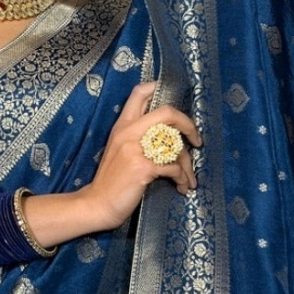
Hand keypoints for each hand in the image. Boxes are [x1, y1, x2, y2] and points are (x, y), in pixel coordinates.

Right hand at [78, 81, 201, 229]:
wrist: (97, 203)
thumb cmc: (112, 179)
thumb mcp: (120, 149)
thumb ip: (138, 135)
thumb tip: (169, 133)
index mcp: (123, 125)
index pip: (140, 92)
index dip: (161, 90)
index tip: (176, 108)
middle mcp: (129, 132)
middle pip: (167, 112)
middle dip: (188, 125)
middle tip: (196, 140)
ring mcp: (136, 149)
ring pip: (175, 145)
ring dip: (188, 163)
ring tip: (189, 177)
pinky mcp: (143, 168)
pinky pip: (174, 168)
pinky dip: (181, 179)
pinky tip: (180, 186)